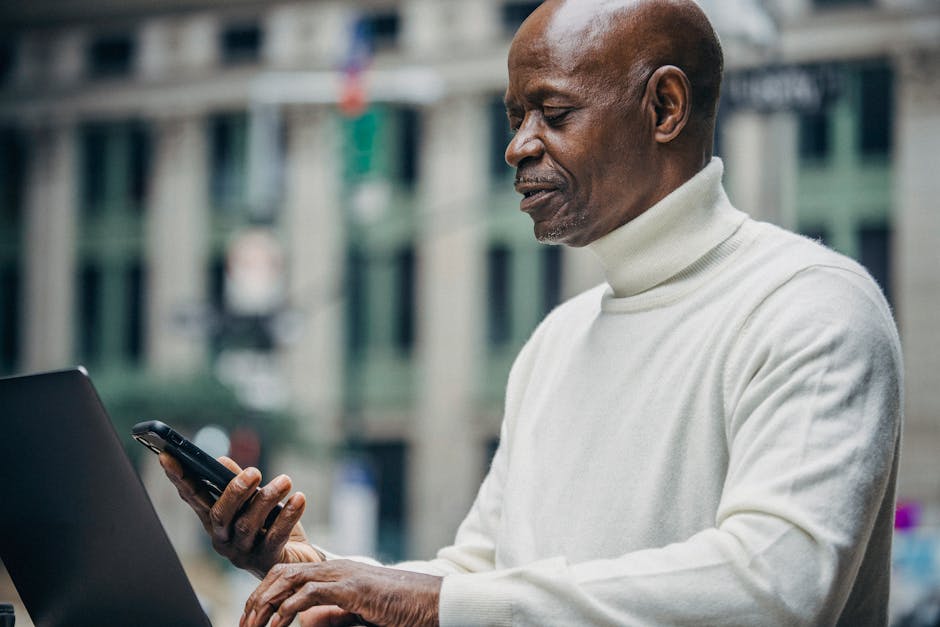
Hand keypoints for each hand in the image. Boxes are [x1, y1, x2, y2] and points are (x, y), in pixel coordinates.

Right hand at [160, 453, 322, 577]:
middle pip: (220, 515)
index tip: (166, 455)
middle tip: (255, 471)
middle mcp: (223, 538)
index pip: (192, 497)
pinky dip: (288, 516)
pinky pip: (275, 537)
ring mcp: (242, 553)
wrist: (298, 559)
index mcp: (214, 520)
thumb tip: (221, 462)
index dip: (179, 478)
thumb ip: (238, 483)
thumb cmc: (271, 525)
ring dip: (267, 499)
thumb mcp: (255, 500)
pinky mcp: (266, 562)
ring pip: (248, 524)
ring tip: (285, 481)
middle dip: (235, 491)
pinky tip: (299, 499)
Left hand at [240, 560, 441, 626]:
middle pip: (281, 572)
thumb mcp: (359, 614)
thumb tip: (304, 622)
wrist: (434, 602)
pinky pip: (309, 596)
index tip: (249, 616)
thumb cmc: (402, 609)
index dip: (264, 591)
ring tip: (251, 626)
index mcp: (336, 572)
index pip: (288, 572)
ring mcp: (343, 575)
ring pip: (288, 580)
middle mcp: (336, 568)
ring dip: (264, 604)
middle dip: (256, 597)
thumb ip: (332, 615)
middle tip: (243, 623)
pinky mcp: (351, 589)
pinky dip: (286, 612)